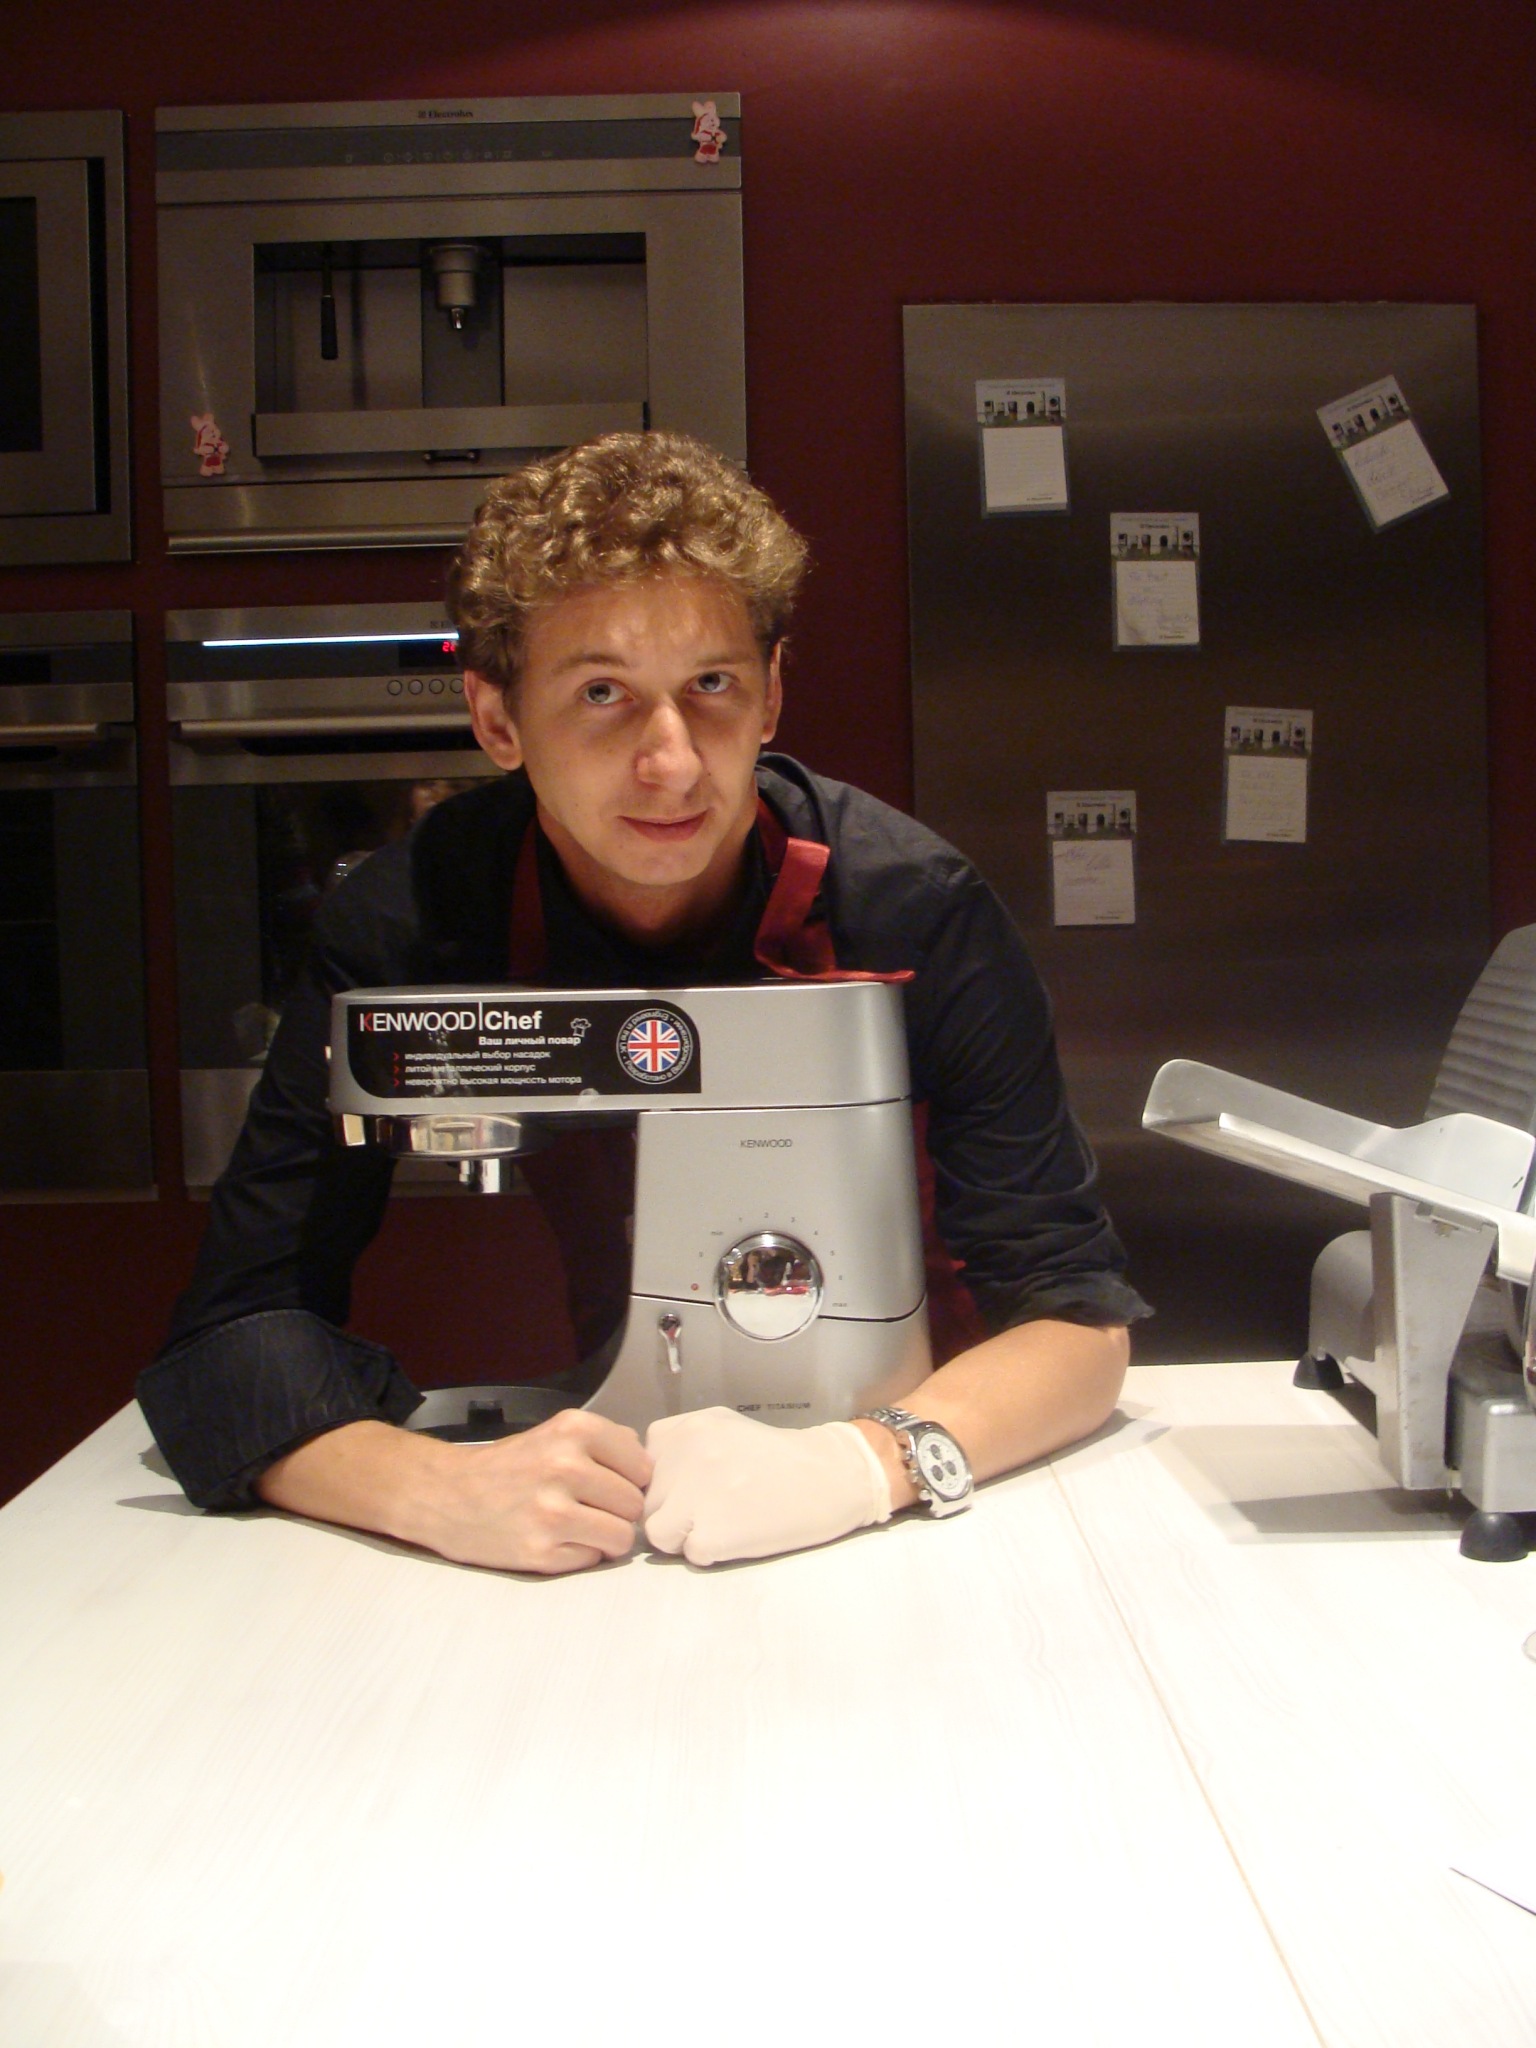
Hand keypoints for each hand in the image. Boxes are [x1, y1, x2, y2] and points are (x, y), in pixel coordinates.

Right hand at [421, 1409, 653, 1574]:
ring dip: (605, 1537)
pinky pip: (592, 1559)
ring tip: (578, 1526)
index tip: (610, 1483)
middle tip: (588, 1507)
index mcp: (575, 1429)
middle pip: (634, 1504)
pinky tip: (555, 1540)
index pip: (642, 1467)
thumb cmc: (507, 1466)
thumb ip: (605, 1443)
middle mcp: (566, 1466)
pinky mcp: (540, 1551)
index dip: (631, 1480)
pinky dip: (580, 1554)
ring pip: (622, 1537)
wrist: (446, 1495)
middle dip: (617, 1510)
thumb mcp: (555, 1433)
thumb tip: (648, 1465)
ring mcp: (553, 1512)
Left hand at [642, 1408, 891, 1566]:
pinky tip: (740, 1534)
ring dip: (686, 1535)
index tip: (697, 1484)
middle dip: (675, 1510)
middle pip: (647, 1504)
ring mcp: (693, 1498)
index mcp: (681, 1431)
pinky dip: (712, 1552)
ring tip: (725, 1521)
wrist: (829, 1476)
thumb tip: (641, 1478)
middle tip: (718, 1504)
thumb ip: (678, 1445)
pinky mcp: (710, 1535)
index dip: (665, 1484)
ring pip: (659, 1534)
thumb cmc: (776, 1455)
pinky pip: (690, 1555)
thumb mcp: (719, 1427)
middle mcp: (680, 1459)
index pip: (639, 1471)